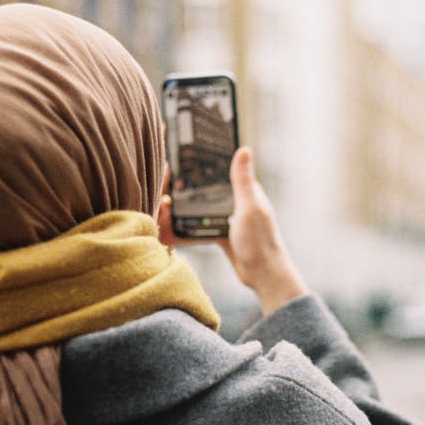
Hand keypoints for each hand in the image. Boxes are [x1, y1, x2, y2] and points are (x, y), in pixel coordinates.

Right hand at [156, 148, 306, 314]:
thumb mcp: (249, 207)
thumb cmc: (260, 240)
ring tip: (161, 212)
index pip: (215, 173)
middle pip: (202, 192)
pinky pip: (197, 229)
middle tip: (161, 196)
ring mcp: (226, 219)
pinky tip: (168, 232)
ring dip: (179, 212)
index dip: (194, 169)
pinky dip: (184, 230)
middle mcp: (234, 202)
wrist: (262, 275)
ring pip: (197, 211)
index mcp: (244, 191)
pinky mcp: (220, 235)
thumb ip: (243, 180)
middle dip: (181, 192)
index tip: (172, 167)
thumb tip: (244, 149)